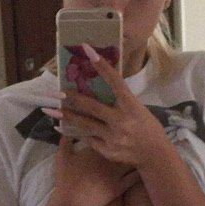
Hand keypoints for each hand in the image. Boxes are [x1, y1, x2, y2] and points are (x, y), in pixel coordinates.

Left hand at [44, 44, 168, 170]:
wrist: (155, 155)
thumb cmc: (146, 127)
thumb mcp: (138, 109)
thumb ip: (120, 99)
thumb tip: (100, 84)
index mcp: (132, 106)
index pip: (116, 82)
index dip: (102, 66)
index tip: (88, 51)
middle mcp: (121, 121)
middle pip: (93, 107)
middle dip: (73, 99)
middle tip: (56, 92)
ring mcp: (113, 137)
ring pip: (85, 125)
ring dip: (66, 116)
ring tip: (49, 111)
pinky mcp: (107, 150)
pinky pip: (88, 138)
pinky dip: (74, 132)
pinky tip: (61, 127)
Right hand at [53, 132, 140, 205]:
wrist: (72, 202)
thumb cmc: (66, 180)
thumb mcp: (62, 158)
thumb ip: (65, 142)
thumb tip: (66, 130)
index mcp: (96, 150)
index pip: (109, 134)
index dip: (115, 129)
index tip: (119, 125)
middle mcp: (109, 159)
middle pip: (124, 144)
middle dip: (131, 138)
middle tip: (137, 133)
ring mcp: (116, 174)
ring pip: (132, 159)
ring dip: (139, 153)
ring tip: (145, 148)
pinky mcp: (120, 187)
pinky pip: (134, 177)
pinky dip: (141, 171)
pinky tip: (147, 166)